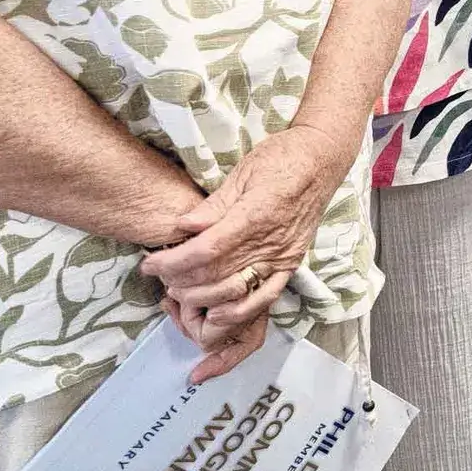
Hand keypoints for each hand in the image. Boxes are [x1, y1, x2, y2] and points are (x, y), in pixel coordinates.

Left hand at [139, 126, 350, 378]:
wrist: (322, 158)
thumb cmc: (281, 157)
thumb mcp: (243, 171)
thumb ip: (214, 205)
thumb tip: (182, 227)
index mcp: (256, 214)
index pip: (206, 250)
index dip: (173, 262)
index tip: (149, 264)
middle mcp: (272, 241)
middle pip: (216, 274)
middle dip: (180, 280)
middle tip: (159, 276)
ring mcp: (284, 256)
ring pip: (236, 290)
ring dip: (202, 297)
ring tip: (179, 289)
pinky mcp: (291, 263)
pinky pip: (265, 296)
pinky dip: (239, 310)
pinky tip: (217, 313)